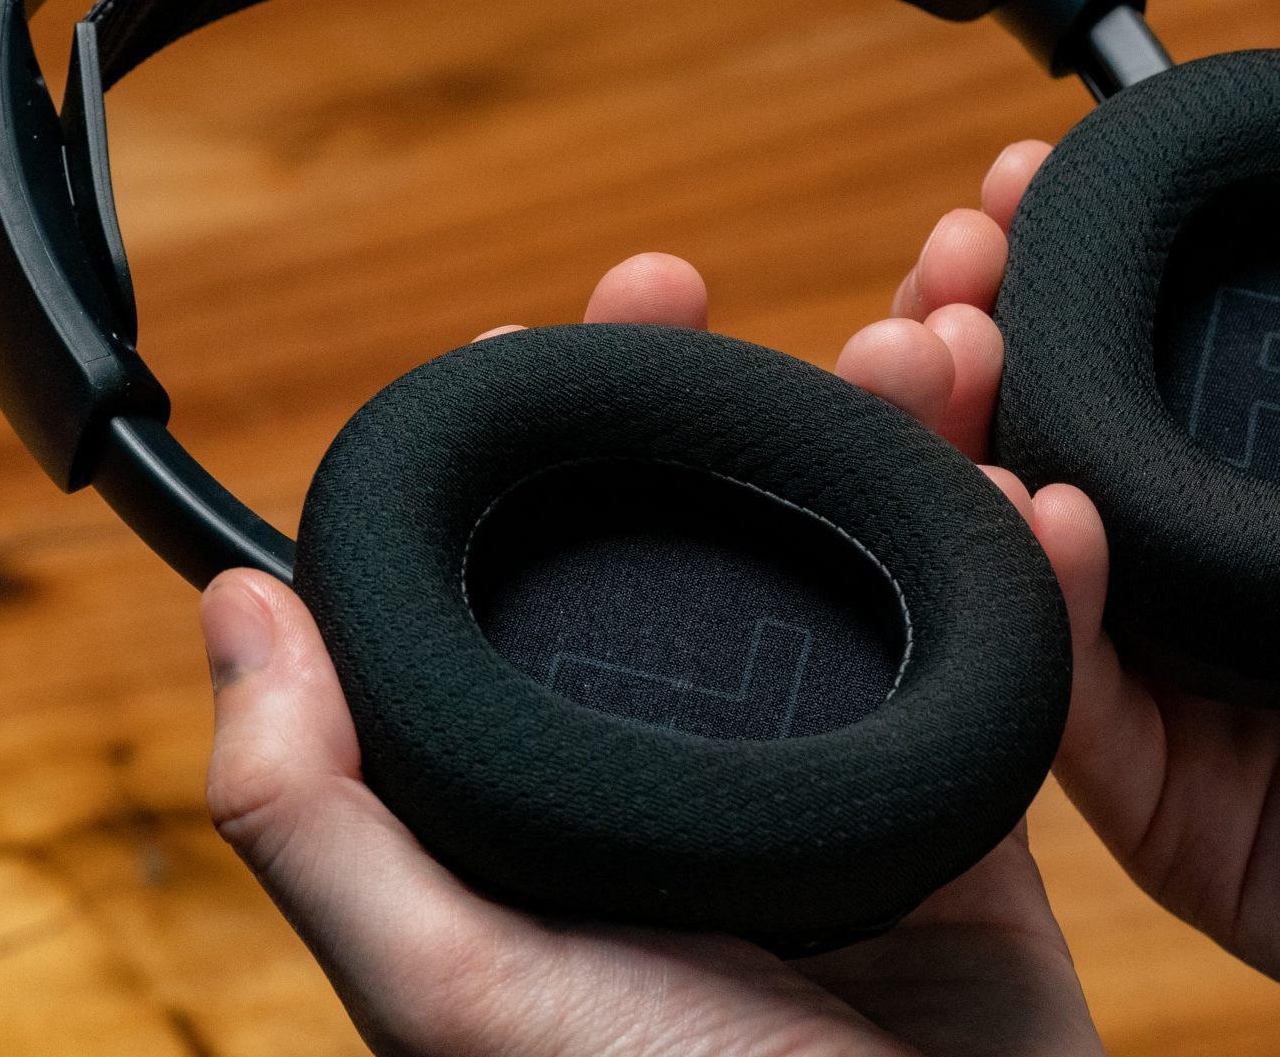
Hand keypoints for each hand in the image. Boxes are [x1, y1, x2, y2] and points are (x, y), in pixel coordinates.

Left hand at [199, 255, 1107, 1056]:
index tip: (542, 330)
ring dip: (890, 442)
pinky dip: (1037, 573)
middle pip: (693, 546)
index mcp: (546, 810)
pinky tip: (1043, 489)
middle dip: (714, 401)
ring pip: (855, 573)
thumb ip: (322, 812)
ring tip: (922, 343)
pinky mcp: (968, 823)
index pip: (518, 588)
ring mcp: (829, 799)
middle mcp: (679, 789)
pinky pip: (1010, 665)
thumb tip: (236, 611)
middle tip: (709, 293)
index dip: (528, 448)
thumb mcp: (453, 986)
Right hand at [878, 40, 1279, 1055]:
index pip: (1105, 340)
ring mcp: (1168, 679)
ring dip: (936, 430)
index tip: (1014, 179)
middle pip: (1014, 427)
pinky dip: (1029, 584)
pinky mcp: (1157, 798)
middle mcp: (1198, 563)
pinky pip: (1054, 687)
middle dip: (949, 322)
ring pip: (993, 540)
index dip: (1038, 249)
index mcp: (1268, 468)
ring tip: (938, 350)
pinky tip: (1035, 504)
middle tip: (949, 264)